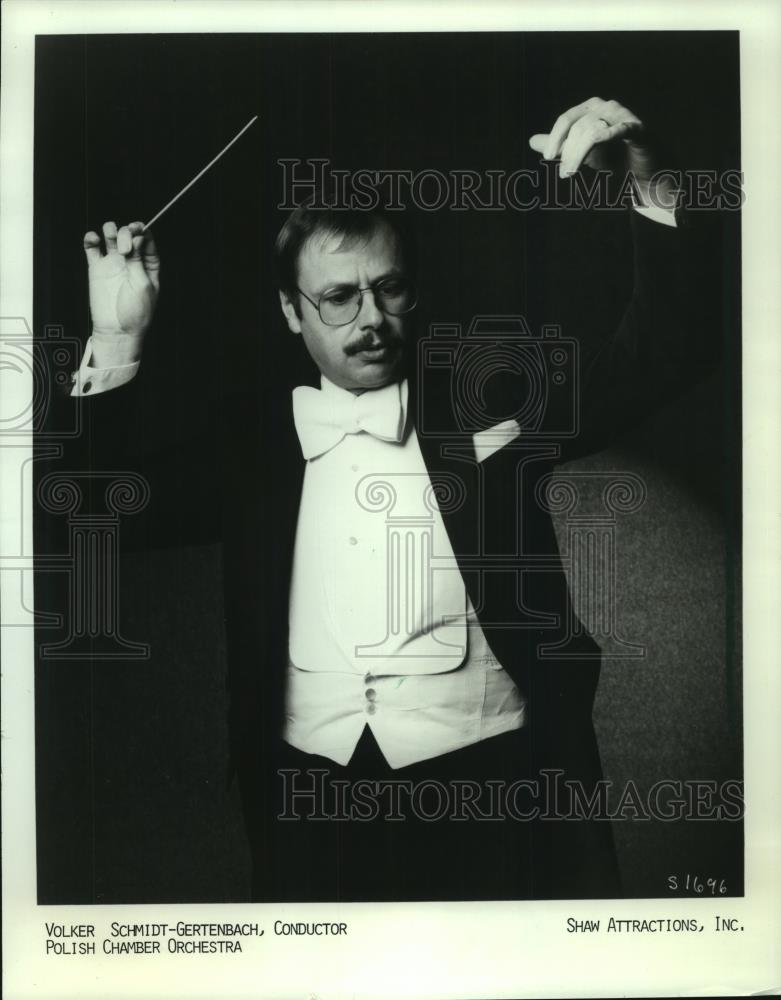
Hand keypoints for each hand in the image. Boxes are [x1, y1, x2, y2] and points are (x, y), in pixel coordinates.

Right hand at [82, 221, 159, 365]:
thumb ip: (138, 260)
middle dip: (126, 234)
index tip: (138, 230)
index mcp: (148, 265)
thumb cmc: (136, 312)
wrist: (117, 330)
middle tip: (125, 250)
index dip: (142, 230)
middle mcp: (131, 261)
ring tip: (111, 239)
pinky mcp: (96, 267)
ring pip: (110, 234)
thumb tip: (138, 236)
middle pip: (128, 234)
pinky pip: (92, 246)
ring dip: (111, 230)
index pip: (146, 239)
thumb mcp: (142, 284)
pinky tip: (94, 239)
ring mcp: (113, 263)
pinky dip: (91, 238)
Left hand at [529, 97, 675, 209]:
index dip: (555, 138)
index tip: (549, 158)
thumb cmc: (612, 156)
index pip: (566, 119)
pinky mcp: (638, 128)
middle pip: (579, 127)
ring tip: (571, 172)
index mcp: (590, 108)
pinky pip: (620, 129)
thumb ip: (560, 146)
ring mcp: (623, 115)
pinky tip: (597, 144)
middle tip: (564, 173)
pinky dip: (609, 135)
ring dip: (579, 154)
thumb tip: (532, 141)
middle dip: (568, 151)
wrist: (642, 168)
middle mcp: (606, 106)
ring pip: (593, 131)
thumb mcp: (580, 151)